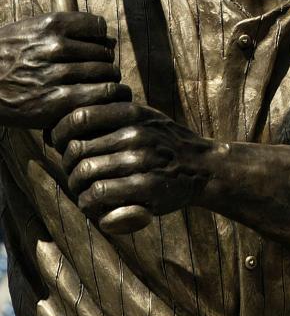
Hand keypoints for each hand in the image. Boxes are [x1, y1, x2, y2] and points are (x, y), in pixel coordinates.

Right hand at [0, 12, 129, 128]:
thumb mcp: (27, 30)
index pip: (98, 27)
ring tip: (102, 84)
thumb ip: (63, 29)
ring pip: (105, 73)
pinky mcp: (56, 102)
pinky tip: (100, 98)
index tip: (96, 46)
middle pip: (104, 52)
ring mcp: (56, 75)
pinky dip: (106, 96)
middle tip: (100, 70)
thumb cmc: (4, 56)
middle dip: (105, 61)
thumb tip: (105, 34)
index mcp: (49, 26)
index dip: (101, 38)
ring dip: (108, 79)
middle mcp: (55, 47)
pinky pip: (98, 95)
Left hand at [50, 102, 216, 221]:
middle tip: (76, 173)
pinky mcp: (146, 186)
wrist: (203, 167)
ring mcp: (142, 160)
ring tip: (85, 189)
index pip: (77, 117)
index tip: (63, 144)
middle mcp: (136, 133)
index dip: (61, 133)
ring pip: (83, 173)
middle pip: (76, 149)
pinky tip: (96, 202)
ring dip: (77, 186)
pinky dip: (89, 201)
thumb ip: (111, 115)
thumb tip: (62, 123)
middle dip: (68, 165)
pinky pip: (98, 194)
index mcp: (133, 113)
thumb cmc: (164, 143)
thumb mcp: (144, 117)